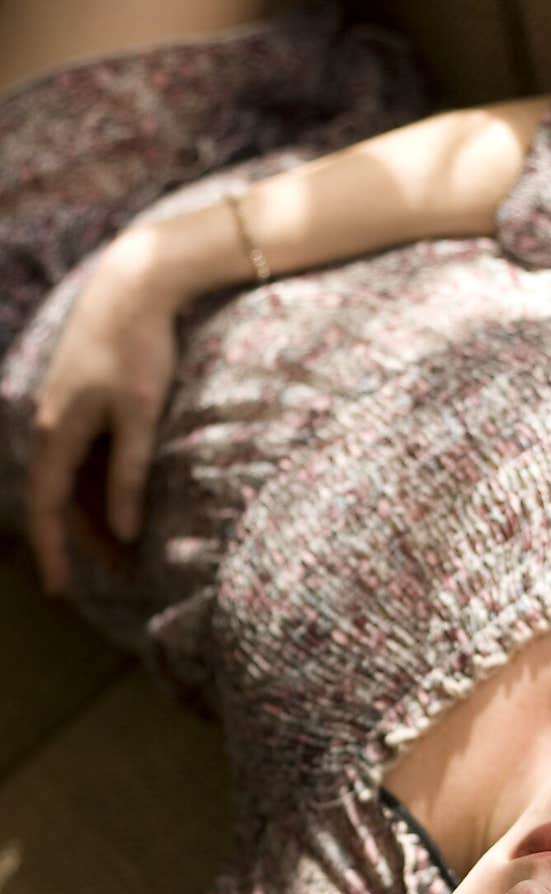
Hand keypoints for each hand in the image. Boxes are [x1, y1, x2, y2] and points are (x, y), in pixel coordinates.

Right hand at [28, 229, 178, 593]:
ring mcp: (61, 411)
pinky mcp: (79, 399)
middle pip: (62, 498)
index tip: (61, 590)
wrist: (133, 284)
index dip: (53, 552)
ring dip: (96, 512)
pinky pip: (82, 456)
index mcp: (58, 432)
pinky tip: (126, 498)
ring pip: (73, 478)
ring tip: (131, 544)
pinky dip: (100, 482)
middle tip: (123, 573)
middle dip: (86, 538)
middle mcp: (50, 424)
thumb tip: (123, 530)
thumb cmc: (140, 348)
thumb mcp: (140, 416)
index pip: (48, 508)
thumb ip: (129, 474)